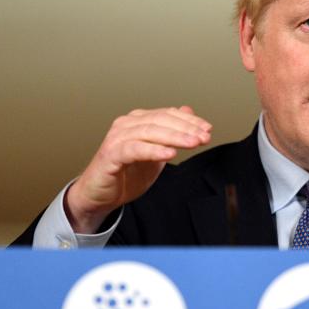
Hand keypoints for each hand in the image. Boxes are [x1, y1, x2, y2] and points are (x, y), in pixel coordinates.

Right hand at [65, 106, 211, 232]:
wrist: (101, 196)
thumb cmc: (126, 174)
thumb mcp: (156, 153)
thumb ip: (170, 134)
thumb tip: (188, 113)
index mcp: (138, 121)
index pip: (167, 114)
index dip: (189, 120)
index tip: (207, 128)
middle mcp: (126, 125)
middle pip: (161, 120)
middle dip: (186, 128)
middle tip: (204, 136)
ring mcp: (117, 138)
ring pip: (150, 131)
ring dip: (175, 137)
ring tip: (193, 143)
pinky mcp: (111, 154)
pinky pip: (135, 149)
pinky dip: (154, 150)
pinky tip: (169, 154)